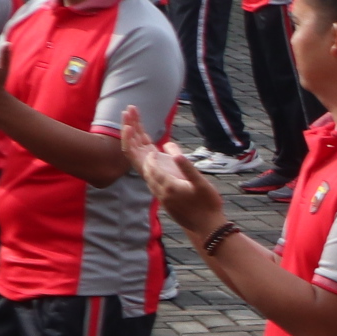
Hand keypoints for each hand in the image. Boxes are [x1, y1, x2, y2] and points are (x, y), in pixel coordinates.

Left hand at [125, 109, 221, 229]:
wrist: (205, 226)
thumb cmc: (206, 205)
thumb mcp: (201, 186)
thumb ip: (187, 168)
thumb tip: (173, 151)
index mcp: (161, 180)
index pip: (141, 154)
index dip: (136, 136)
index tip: (133, 119)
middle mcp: (154, 180)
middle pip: (135, 152)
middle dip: (131, 129)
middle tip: (130, 108)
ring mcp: (157, 180)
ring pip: (140, 154)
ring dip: (136, 134)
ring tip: (134, 115)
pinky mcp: (162, 180)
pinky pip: (148, 160)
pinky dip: (144, 144)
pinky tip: (145, 133)